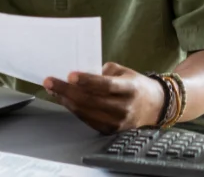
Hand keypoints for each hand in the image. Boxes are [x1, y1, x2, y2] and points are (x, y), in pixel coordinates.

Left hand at [43, 62, 164, 134]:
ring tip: (52, 89)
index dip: (87, 81)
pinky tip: (64, 99)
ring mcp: (117, 122)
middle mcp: (124, 108)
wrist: (153, 107)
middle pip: (91, 100)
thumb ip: (103, 72)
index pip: (106, 85)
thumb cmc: (134, 85)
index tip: (70, 75)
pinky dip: (73, 109)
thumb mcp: (124, 72)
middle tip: (50, 81)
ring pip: (86, 112)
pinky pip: (87, 119)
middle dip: (67, 90)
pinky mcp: (110, 130)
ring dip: (66, 100)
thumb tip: (78, 75)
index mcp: (130, 89)